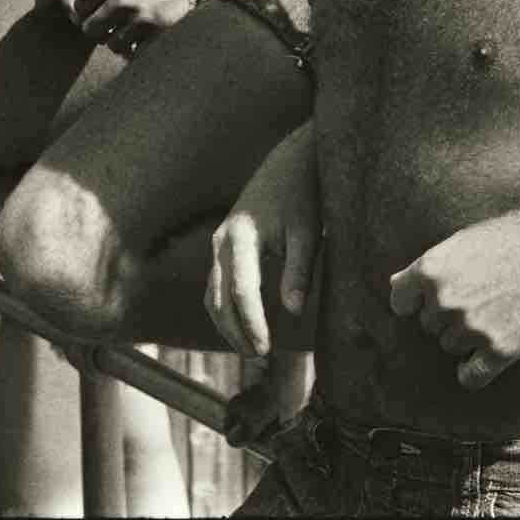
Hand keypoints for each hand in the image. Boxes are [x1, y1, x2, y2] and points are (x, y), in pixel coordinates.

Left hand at [69, 0, 219, 51]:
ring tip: (129, 30)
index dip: (86, 10)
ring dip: (119, 39)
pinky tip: (145, 33)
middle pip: (90, 29)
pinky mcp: (161, 27)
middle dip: (98, 28)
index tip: (95, 11)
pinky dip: (139, 45)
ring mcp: (140, 15)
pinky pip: (137, 49)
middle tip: (109, 25)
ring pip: (112, 44)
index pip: (79, 6)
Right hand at [207, 126, 318, 357]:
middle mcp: (223, 240)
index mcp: (242, 236)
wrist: (289, 162)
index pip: (241, 291)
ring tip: (254, 348)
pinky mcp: (224, 245)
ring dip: (227, 325)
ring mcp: (219, 242)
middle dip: (235, 331)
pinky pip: (216, 285)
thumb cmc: (303, 196)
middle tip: (261, 357)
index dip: (251, 323)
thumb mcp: (307, 232)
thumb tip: (293, 312)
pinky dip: (225, 309)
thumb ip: (300, 271)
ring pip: (212, 294)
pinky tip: (246, 326)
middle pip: (218, 298)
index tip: (266, 348)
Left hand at [388, 204, 519, 390]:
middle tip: (481, 298)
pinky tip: (486, 359)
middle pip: (428, 326)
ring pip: (450, 347)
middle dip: (448, 317)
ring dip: (467, 338)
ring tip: (496, 313)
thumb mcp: (460, 243)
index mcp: (431, 270)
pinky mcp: (500, 350)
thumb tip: (394, 286)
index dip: (417, 301)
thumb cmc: (510, 241)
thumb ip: (425, 268)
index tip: (436, 298)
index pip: (401, 303)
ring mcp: (472, 327)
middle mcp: (445, 301)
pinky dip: (473, 372)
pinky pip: (470, 377)